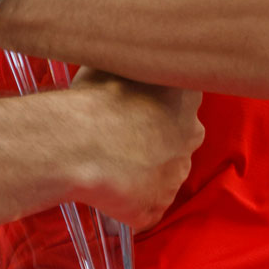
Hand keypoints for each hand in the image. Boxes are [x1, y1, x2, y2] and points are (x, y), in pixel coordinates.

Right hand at [68, 69, 203, 230]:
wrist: (79, 145)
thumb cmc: (96, 97)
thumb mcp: (118, 63)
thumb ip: (133, 64)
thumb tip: (126, 59)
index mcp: (185, 98)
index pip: (181, 100)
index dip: (155, 103)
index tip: (134, 103)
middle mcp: (189, 138)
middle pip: (175, 139)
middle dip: (152, 138)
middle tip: (117, 132)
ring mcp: (173, 178)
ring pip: (159, 174)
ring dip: (139, 170)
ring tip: (104, 160)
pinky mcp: (154, 210)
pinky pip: (142, 205)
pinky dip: (125, 199)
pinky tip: (102, 184)